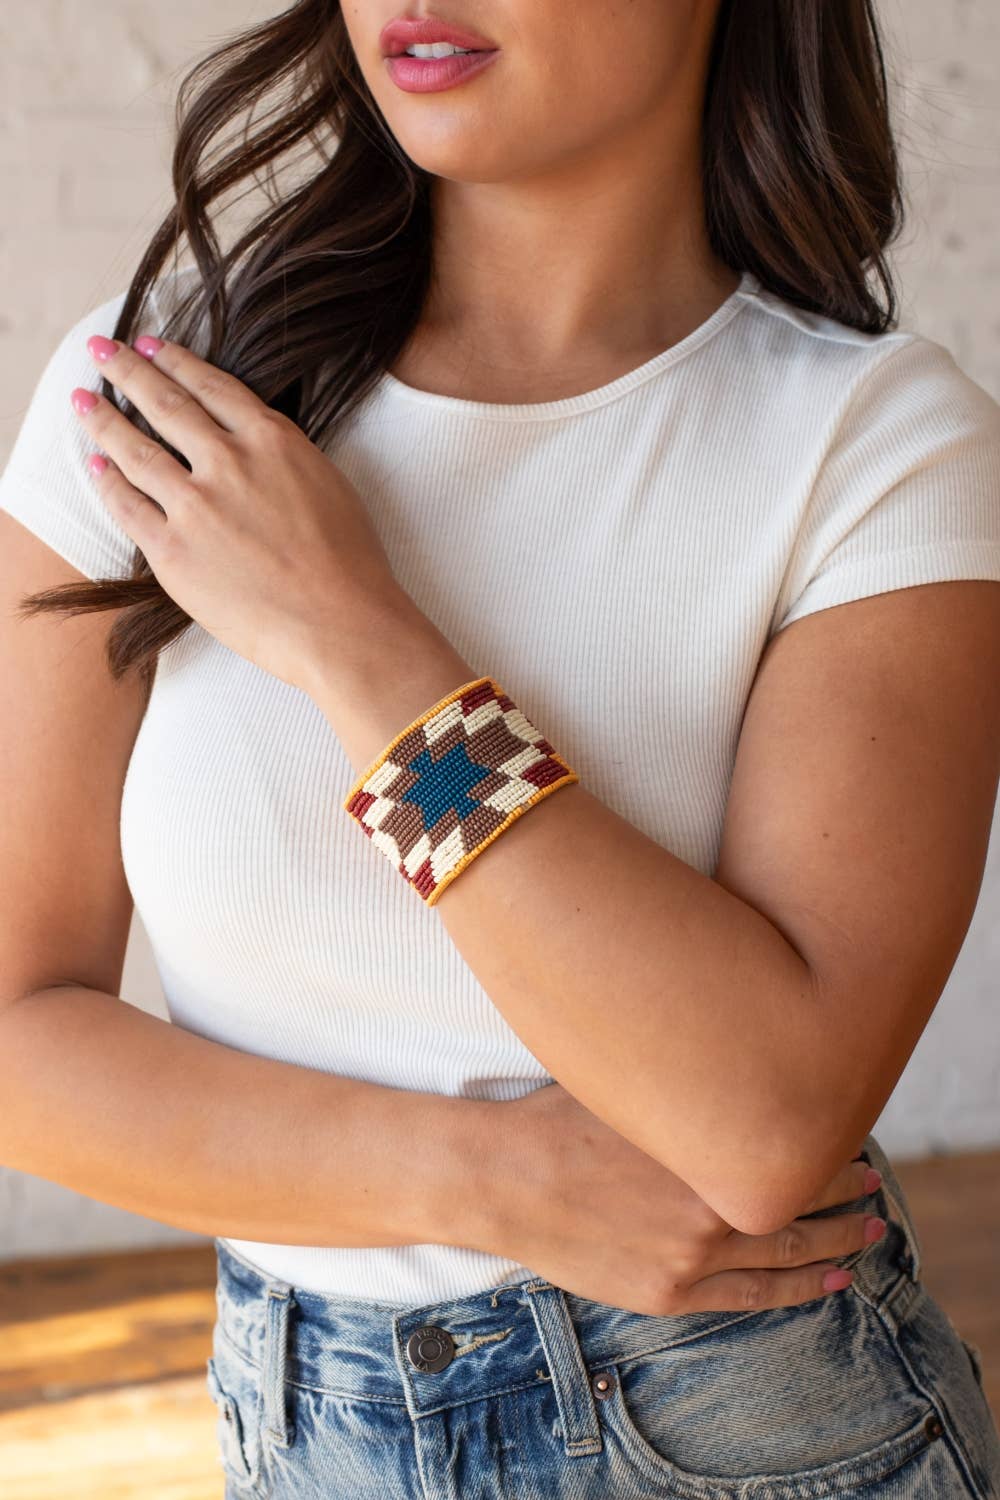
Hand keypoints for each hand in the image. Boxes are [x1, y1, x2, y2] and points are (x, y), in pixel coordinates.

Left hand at [70, 333, 399, 692]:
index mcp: (272, 440)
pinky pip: (127, 508)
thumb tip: (257, 450)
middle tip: (102, 349)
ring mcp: (194, 507)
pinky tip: (97, 468)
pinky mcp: (172, 552)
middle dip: (126, 370)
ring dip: (102, 420)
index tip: (151, 345)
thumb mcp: (330, 484)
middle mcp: (227, 463)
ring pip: (134, 450)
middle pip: (163, 403)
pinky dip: (108, 483)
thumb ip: (285, 458)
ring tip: (81, 401)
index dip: (175, 361)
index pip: (210, 386)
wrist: (340, 624)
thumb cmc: (350, 564)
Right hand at [494, 1082, 883, 1316]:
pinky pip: (753, 1298)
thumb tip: (727, 1052)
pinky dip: (801, 1291)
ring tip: (873, 1232)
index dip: (826, 1142)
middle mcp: (710, 1203)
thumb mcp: (627, 1080)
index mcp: (703, 1145)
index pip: (792, 1146)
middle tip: (870, 1181)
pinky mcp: (668, 1294)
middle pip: (803, 1199)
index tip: (845, 1130)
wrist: (501, 1178)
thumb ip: (682, 1080)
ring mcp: (692, 1256)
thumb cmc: (555, 1118)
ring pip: (791, 1254)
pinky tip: (835, 1283)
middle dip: (845, 1191)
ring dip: (840, 1244)